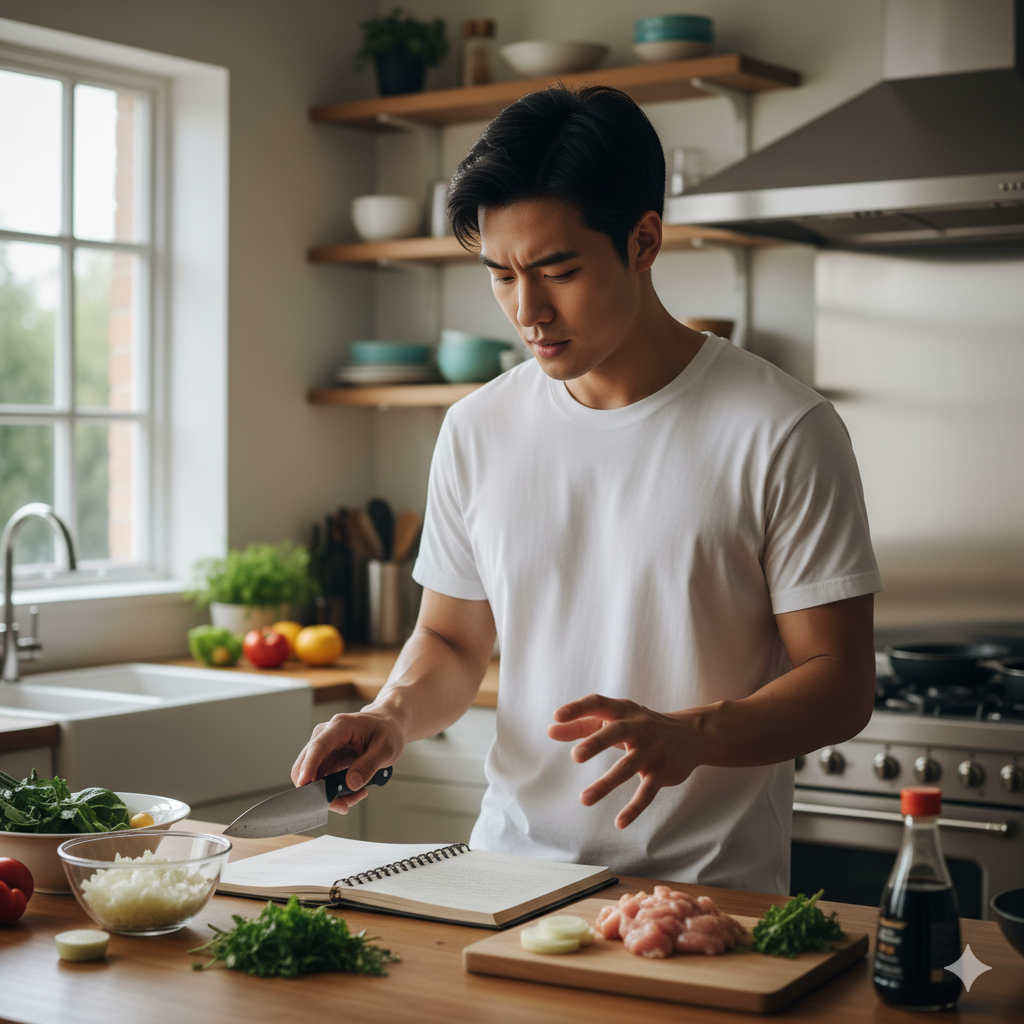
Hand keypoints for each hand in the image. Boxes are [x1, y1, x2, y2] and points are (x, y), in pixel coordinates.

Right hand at [291, 710, 404, 812]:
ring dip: (330, 794)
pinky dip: (334, 792)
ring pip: (313, 778)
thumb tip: (351, 784)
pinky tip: (354, 792)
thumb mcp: (386, 748)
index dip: (309, 766)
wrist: (387, 725)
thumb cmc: (387, 731)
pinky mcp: (326, 760)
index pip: (318, 746)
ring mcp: (324, 748)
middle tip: (343, 805)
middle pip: (307, 765)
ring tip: (356, 796)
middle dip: (319, 790)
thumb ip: (369, 765)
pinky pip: (322, 781)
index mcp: (340, 726)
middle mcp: (326, 735)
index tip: (303, 785)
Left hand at [547, 694, 702, 828]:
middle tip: (575, 756)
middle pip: (617, 732)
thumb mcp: (615, 719)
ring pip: (628, 767)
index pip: (599, 704)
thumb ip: (582, 725)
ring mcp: (652, 750)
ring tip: (584, 799)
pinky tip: (619, 823)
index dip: (578, 709)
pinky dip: (634, 808)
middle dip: (597, 743)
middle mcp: (639, 727)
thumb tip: (550, 730)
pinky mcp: (662, 772)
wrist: (691, 735)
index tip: (557, 716)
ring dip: (606, 784)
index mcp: (624, 711)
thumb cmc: (641, 725)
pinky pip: (647, 792)